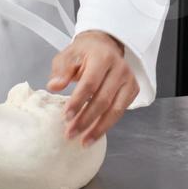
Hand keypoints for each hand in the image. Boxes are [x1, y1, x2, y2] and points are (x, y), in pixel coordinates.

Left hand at [48, 31, 136, 146]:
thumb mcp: (68, 56)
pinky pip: (121, 111)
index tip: (66, 117)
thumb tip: (54, 86)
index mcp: (102, 57)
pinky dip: (107, 124)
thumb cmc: (83, 54)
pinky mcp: (133, 89)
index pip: (90, 83)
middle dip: (86, 120)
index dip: (78, 102)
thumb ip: (61, 71)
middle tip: (70, 133)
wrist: (104, 46)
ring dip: (99, 128)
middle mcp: (120, 68)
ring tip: (84, 142)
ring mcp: (129, 79)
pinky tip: (95, 133)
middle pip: (103, 99)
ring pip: (115, 110)